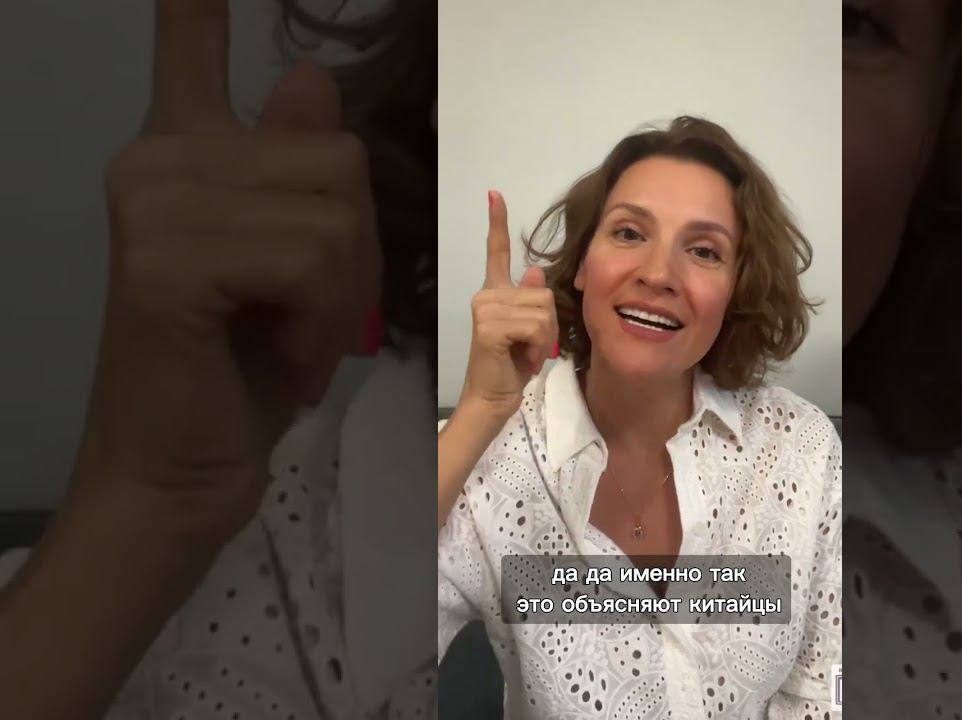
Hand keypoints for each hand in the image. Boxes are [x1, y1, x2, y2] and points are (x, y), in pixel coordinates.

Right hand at [74, 0, 381, 544]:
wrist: (183, 472)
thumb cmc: (240, 375)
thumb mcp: (295, 268)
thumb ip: (296, 175)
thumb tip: (310, 78)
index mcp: (184, 156)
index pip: (186, 51)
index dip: (193, 11)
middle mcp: (156, 157)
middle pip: (336, 157)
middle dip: (355, 253)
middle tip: (307, 319)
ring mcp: (153, 197)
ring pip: (333, 208)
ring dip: (340, 294)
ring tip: (290, 338)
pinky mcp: (165, 254)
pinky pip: (311, 256)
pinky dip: (321, 320)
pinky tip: (279, 357)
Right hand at [457, 191, 557, 420]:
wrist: (494, 397)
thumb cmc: (512, 364)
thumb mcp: (531, 330)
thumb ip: (532, 301)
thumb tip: (535, 272)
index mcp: (496, 293)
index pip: (498, 252)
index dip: (497, 223)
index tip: (494, 195)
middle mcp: (487, 295)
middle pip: (543, 293)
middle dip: (548, 325)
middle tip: (530, 347)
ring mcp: (485, 309)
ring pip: (542, 310)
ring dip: (543, 338)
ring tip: (525, 353)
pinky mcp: (489, 326)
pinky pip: (535, 325)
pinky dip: (536, 346)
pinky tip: (521, 358)